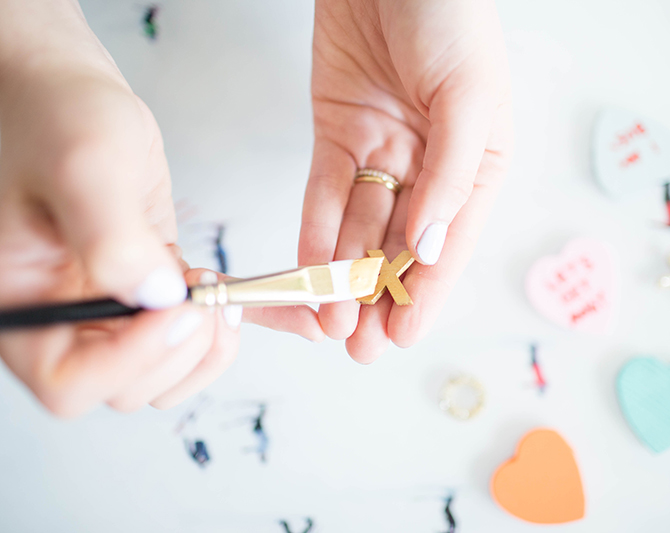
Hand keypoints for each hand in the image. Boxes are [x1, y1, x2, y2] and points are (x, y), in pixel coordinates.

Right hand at [0, 4, 322, 415]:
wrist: (67, 89)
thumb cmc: (54, 114)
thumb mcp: (83, 168)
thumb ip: (112, 241)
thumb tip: (155, 299)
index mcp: (24, 307)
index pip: (69, 383)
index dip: (129, 362)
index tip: (174, 310)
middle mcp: (65, 318)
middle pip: (130, 386)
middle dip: (182, 348)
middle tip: (207, 296)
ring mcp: (112, 306)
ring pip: (170, 368)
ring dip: (211, 343)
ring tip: (224, 290)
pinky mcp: (152, 285)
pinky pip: (199, 323)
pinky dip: (246, 319)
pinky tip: (288, 310)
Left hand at [301, 0, 512, 361]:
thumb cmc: (450, 16)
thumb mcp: (468, 96)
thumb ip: (451, 174)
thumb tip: (430, 247)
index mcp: (476, 163)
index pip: (451, 242)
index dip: (427, 293)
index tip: (402, 337)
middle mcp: (429, 166)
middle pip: (403, 246)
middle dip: (381, 298)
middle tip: (360, 346)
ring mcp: (381, 153)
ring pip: (361, 228)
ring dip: (345, 276)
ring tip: (330, 321)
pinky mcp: (338, 134)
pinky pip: (326, 192)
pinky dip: (317, 230)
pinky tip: (309, 271)